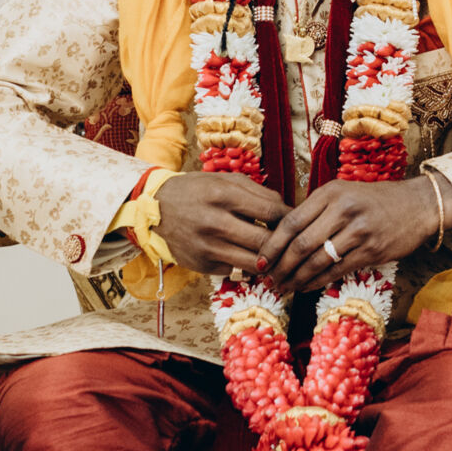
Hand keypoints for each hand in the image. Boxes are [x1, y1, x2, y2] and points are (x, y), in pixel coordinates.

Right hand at [154, 171, 286, 279]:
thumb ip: (259, 193)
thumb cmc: (198, 191)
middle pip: (265, 241)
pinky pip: (236, 270)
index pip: (271, 212)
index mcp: (224, 195)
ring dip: (269, 261)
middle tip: (291, 243)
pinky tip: (251, 258)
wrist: (157, 208)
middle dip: (283, 244)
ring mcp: (207, 247)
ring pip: (253, 263)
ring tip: (277, 255)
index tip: (295, 221)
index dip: (288, 218)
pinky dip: (247, 267)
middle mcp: (214, 222)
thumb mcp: (227, 180)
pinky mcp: (202, 265)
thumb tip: (287, 212)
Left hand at [258, 169, 451, 294]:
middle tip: (269, 279)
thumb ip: (316, 211)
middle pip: (300, 244)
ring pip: (317, 260)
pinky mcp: (372, 250)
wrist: (418, 205)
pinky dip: (317, 282)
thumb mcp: (344, 194)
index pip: (291, 221)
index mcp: (331, 192)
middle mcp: (343, 209)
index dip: (271, 245)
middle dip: (280, 266)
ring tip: (284, 287)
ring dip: (296, 278)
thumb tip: (280, 239)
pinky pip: (336, 270)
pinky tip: (306, 287)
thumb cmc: (375, 201)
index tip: (260, 261)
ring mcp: (359, 230)